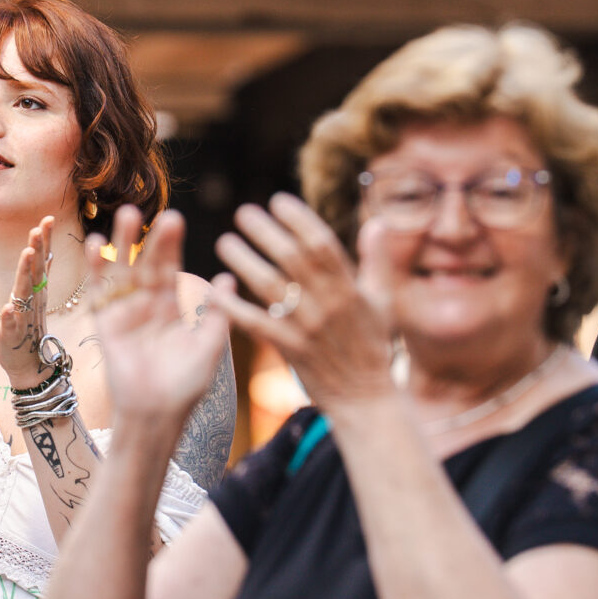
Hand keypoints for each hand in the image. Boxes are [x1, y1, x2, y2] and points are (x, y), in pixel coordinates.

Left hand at [0, 216, 54, 389]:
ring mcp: (24, 317)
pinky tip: (9, 307)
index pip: (40, 261)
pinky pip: (12, 324)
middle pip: (35, 270)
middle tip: (39, 226)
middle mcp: (33, 301)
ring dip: (26, 273)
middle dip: (37, 247)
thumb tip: (44, 251)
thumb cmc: (30, 331)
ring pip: (25, 292)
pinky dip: (11, 316)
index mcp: (36, 291)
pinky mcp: (13, 336)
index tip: (47, 219)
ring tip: (28, 253)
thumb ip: (39, 276)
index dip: (43, 241)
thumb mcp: (35, 300)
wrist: (31, 367)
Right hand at [86, 206, 230, 445]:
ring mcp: (125, 312)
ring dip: (122, 244)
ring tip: (127, 215)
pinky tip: (95, 246)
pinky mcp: (105, 324)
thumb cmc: (186, 385)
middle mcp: (147, 305)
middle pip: (147, 263)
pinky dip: (96, 269)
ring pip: (123, 270)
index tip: (175, 218)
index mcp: (172, 308)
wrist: (157, 414)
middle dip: (151, 238)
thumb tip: (229, 280)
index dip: (172, 245)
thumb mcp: (209, 347)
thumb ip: (217, 314)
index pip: (171, 268)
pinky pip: (99, 293)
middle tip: (155, 211)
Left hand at [213, 193, 395, 409]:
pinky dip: (232, 306)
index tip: (277, 200)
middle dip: (265, 232)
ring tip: (225, 242)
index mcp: (350, 287)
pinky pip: (255, 323)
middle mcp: (328, 303)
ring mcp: (306, 327)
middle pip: (291, 258)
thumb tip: (378, 221)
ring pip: (269, 286)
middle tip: (243, 213)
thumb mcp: (383, 300)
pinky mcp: (288, 349)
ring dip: (244, 261)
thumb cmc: (373, 344)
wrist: (365, 397)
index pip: (322, 243)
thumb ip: (378, 259)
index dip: (298, 218)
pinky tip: (214, 289)